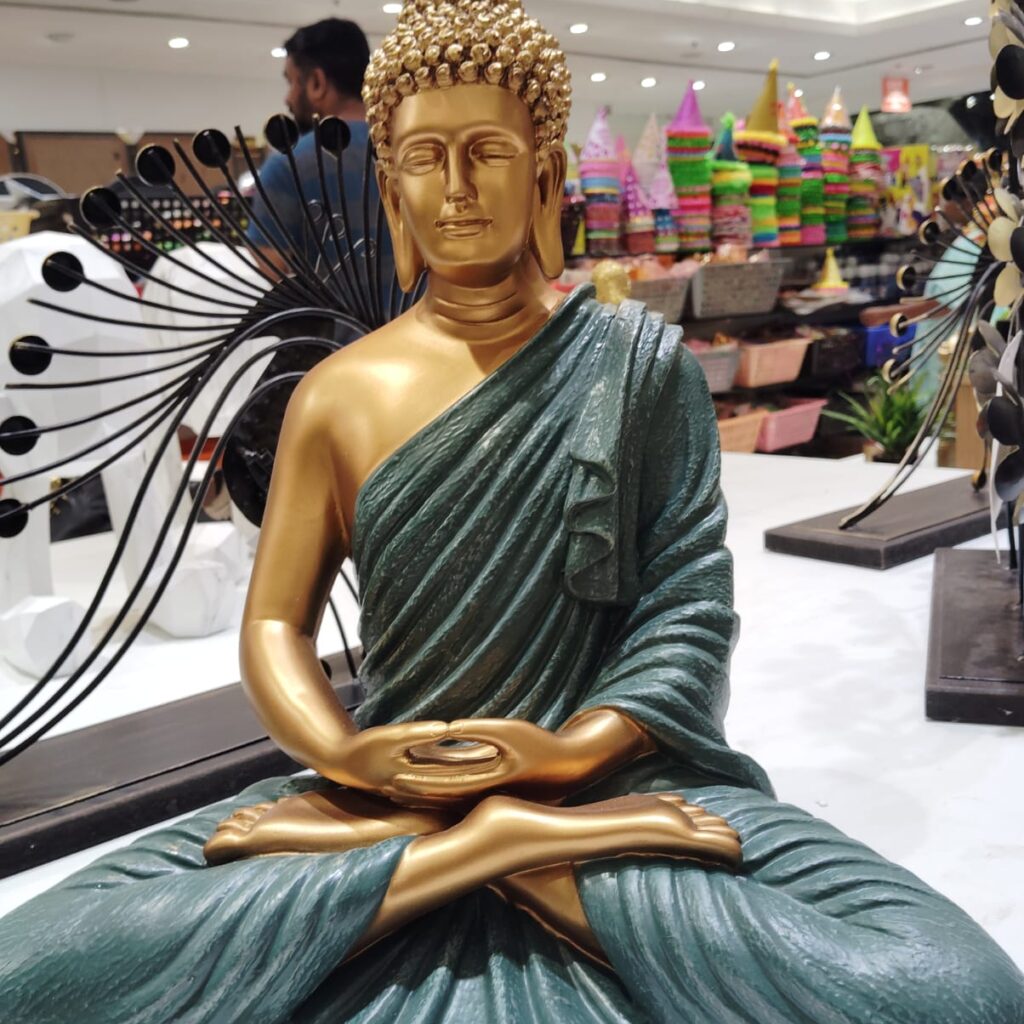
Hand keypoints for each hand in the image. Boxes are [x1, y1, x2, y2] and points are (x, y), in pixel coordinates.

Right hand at [322, 721, 498, 797]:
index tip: (507, 758)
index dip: (482, 767)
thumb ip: (420, 734)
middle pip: (465, 784)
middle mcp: (427, 790)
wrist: (342, 763)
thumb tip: (449, 727)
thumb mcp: (391, 738)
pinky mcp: (424, 777)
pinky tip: (486, 755)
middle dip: (490, 775)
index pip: (458, 778)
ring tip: (511, 761)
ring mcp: (426, 786)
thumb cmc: (363, 748)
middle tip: (520, 764)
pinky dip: (469, 767)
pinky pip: (452, 773)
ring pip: (461, 781)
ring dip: (482, 773)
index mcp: (420, 783)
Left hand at [390, 718, 604, 803]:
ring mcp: (488, 791)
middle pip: (440, 794)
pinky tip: (430, 770)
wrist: (571, 765)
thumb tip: (446, 726)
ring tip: (399, 781)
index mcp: (484, 784)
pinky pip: (462, 783)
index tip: (390, 777)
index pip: (441, 785)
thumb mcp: (509, 730)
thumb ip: (476, 729)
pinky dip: (443, 779)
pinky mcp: (494, 784)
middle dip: (413, 790)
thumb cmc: (543, 745)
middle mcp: (482, 793)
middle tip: (382, 784)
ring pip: (449, 791)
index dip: (415, 781)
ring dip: (425, 789)